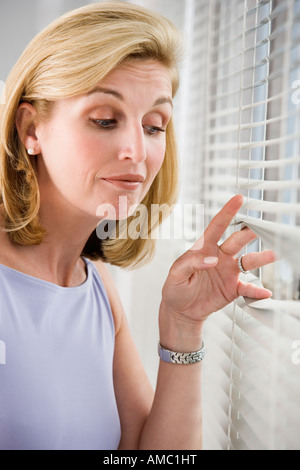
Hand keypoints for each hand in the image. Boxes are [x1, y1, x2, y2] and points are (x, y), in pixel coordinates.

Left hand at [160, 194, 274, 327]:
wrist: (180, 310)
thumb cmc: (175, 288)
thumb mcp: (176, 274)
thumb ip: (190, 263)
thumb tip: (211, 260)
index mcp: (204, 248)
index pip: (217, 226)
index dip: (227, 212)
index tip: (238, 199)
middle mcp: (220, 256)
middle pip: (237, 240)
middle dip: (249, 232)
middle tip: (261, 226)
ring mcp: (229, 272)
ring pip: (248, 261)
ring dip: (261, 258)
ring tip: (273, 254)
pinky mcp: (233, 289)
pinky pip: (248, 288)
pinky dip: (257, 291)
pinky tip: (265, 292)